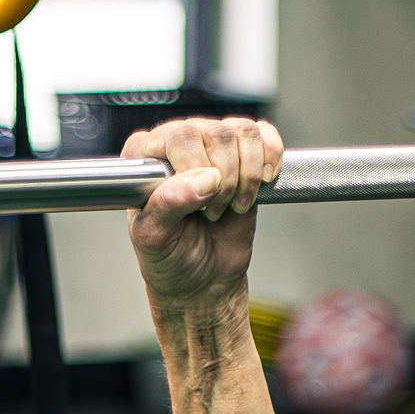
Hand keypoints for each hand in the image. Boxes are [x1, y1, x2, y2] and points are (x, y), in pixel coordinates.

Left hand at [126, 116, 284, 311]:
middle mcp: (178, 141)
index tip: (197, 204)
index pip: (178, 136)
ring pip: (244, 133)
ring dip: (247, 177)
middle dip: (224, 180)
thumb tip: (204, 179)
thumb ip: (168, 204)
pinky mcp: (243, 153)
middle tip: (213, 212)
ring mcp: (212, 144)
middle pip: (216, 133)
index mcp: (144, 155)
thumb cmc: (170, 257)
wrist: (203, 280)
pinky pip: (264, 135)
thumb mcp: (155, 238)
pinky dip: (270, 160)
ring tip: (232, 205)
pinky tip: (259, 184)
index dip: (196, 168)